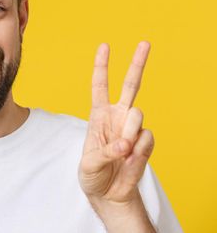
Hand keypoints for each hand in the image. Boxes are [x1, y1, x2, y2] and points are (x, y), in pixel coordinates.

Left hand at [79, 41, 153, 205]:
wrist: (109, 194)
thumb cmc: (93, 175)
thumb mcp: (89, 164)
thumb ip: (105, 153)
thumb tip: (125, 145)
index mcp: (99, 115)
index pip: (100, 85)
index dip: (102, 66)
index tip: (104, 46)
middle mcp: (118, 117)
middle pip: (130, 85)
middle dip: (137, 63)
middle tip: (145, 42)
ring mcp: (133, 128)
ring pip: (138, 114)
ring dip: (129, 133)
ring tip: (121, 152)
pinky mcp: (145, 142)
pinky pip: (147, 137)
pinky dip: (138, 150)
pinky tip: (130, 160)